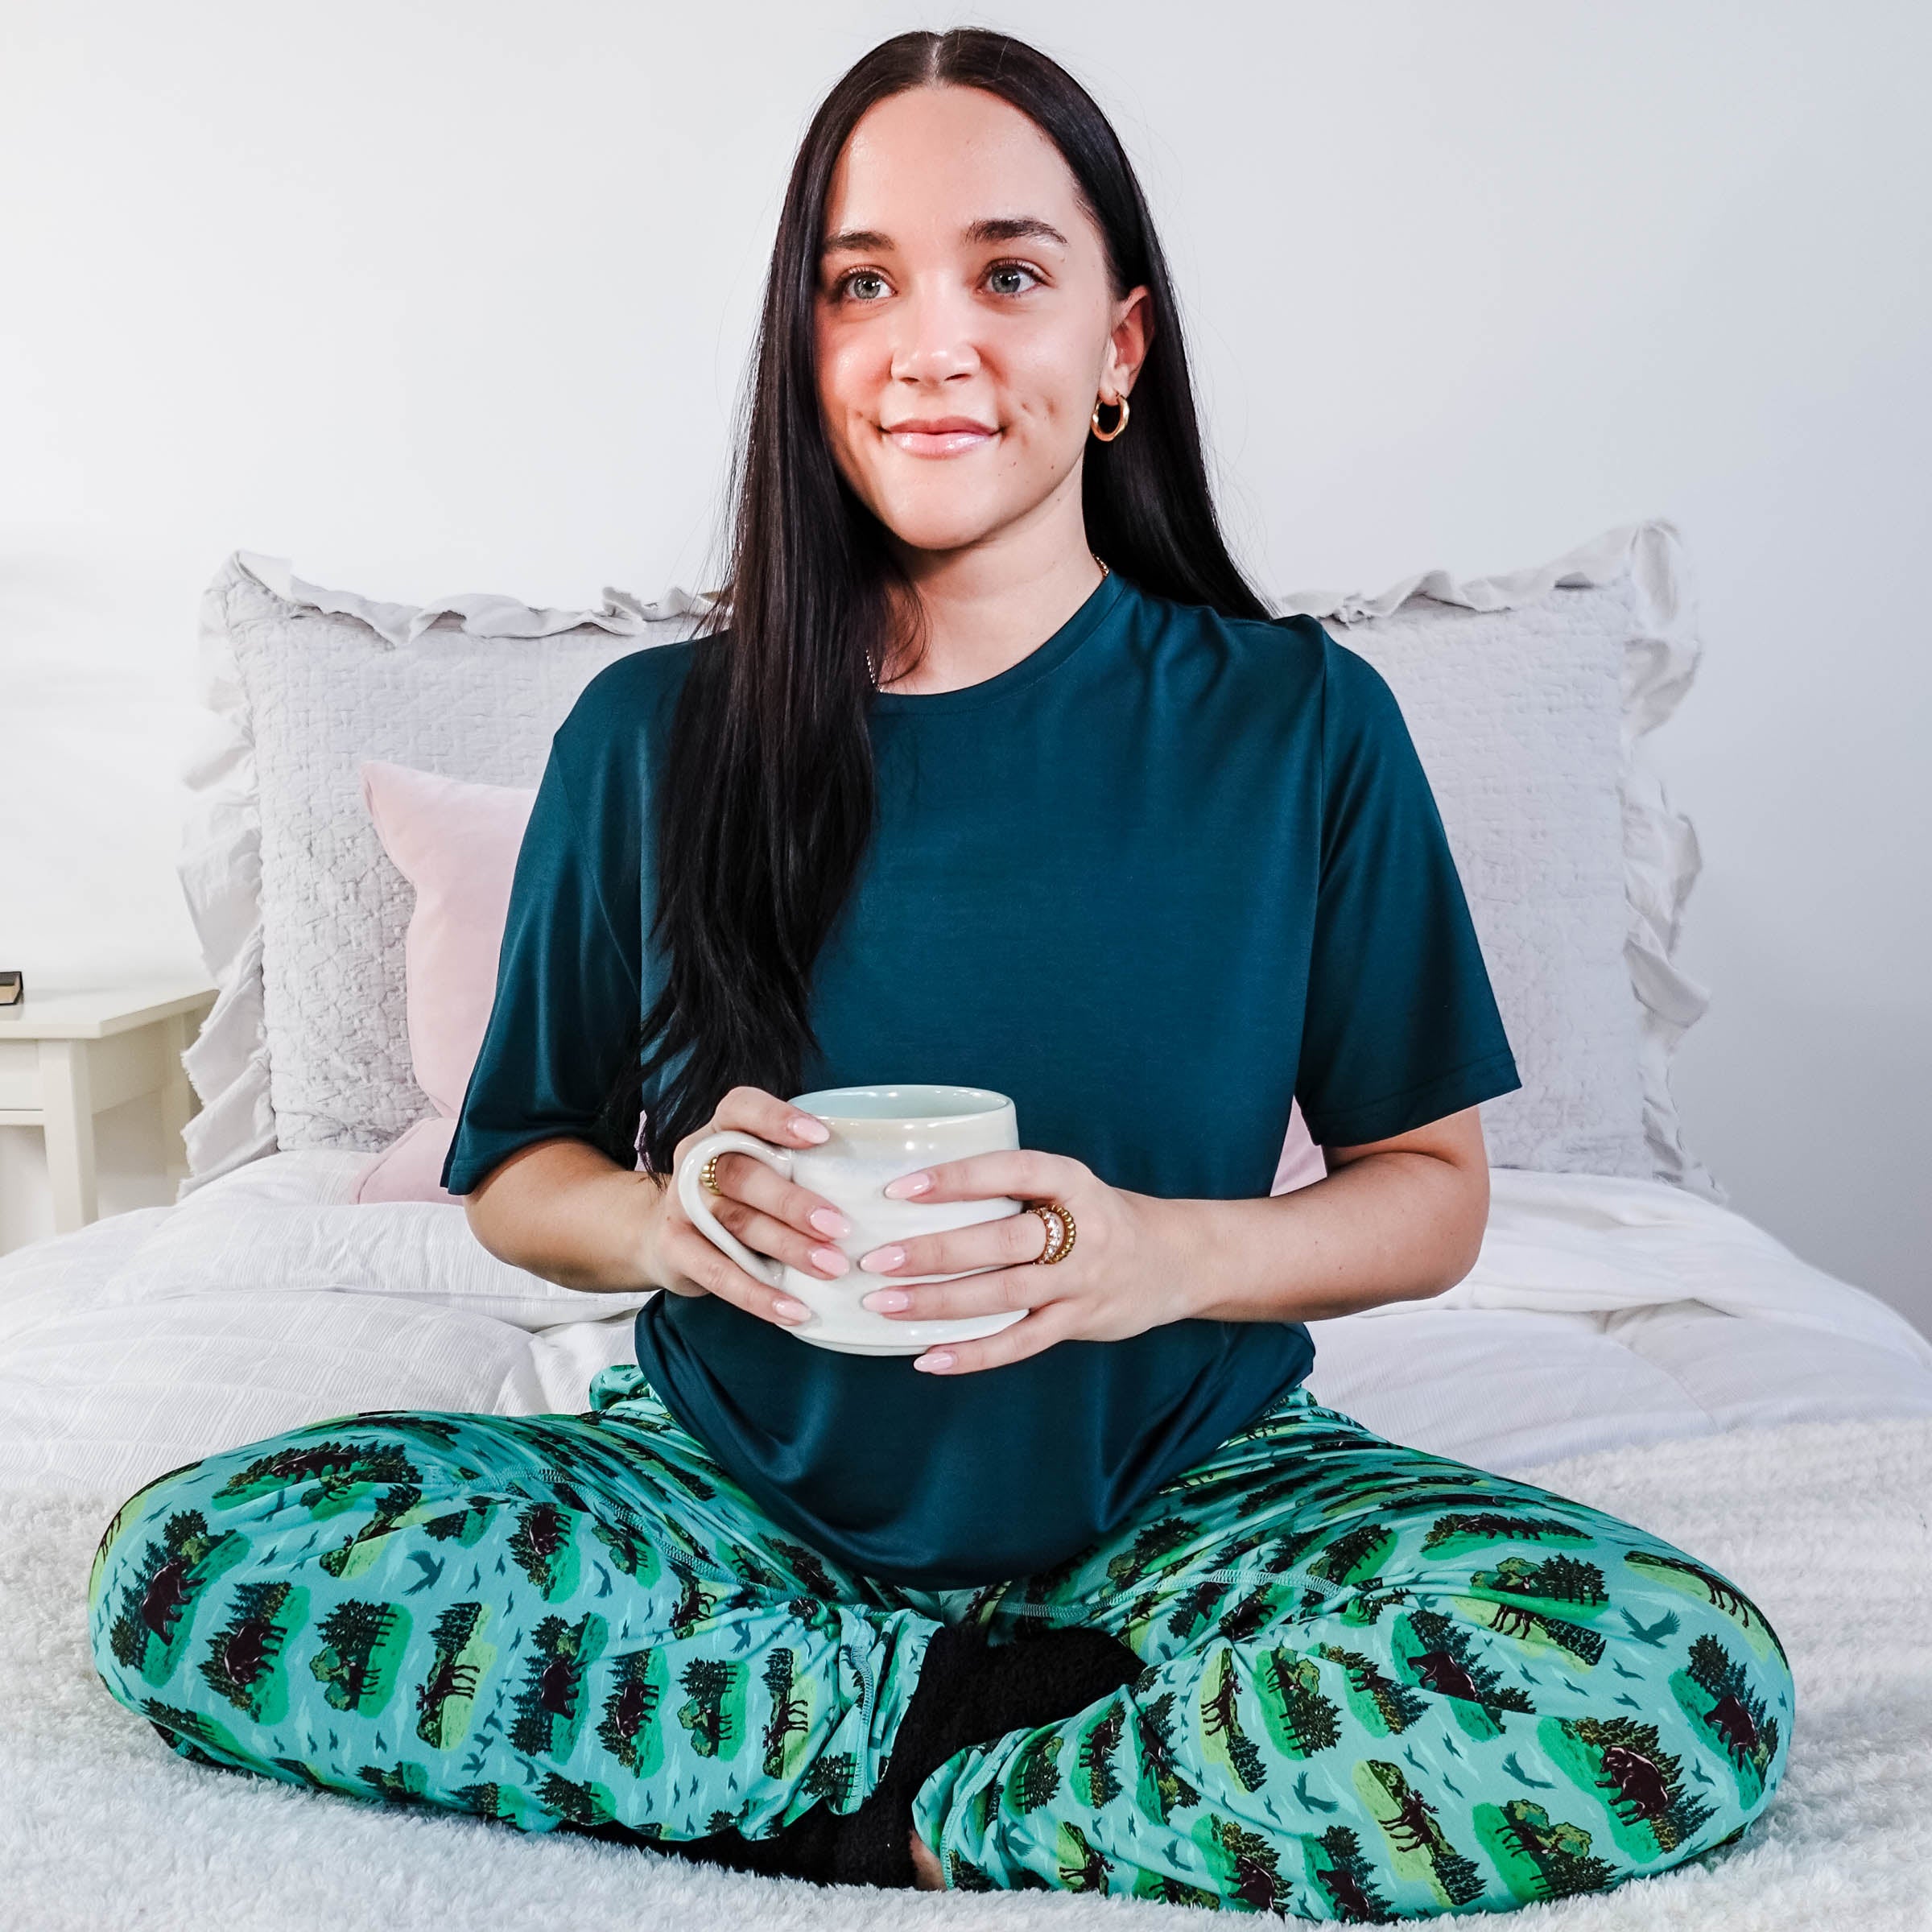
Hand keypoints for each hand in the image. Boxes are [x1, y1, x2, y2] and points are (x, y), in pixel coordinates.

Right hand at [644, 1086, 858, 1330]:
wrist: (665, 1233)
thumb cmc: (736, 1196)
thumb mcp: (757, 1167)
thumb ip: (797, 1165)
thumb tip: (873, 1188)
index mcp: (721, 1129)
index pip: (742, 1108)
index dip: (778, 1120)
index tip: (821, 1138)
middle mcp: (696, 1161)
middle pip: (743, 1175)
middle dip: (793, 1202)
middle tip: (839, 1227)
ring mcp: (681, 1204)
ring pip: (737, 1224)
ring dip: (788, 1248)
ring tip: (832, 1267)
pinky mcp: (675, 1249)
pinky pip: (719, 1274)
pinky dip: (759, 1294)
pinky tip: (795, 1309)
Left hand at [853, 1149, 1191, 1372]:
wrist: (1175, 1258)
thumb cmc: (1098, 1215)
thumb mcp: (1066, 1185)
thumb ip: (1011, 1189)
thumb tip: (916, 1193)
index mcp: (1070, 1180)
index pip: (1010, 1171)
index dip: (957, 1179)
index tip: (901, 1189)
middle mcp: (1080, 1229)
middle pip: (1002, 1241)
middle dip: (936, 1251)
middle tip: (878, 1259)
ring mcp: (1082, 1280)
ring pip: (1005, 1295)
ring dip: (941, 1302)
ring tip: (885, 1304)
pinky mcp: (1079, 1321)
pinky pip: (1021, 1342)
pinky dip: (973, 1353)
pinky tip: (928, 1357)